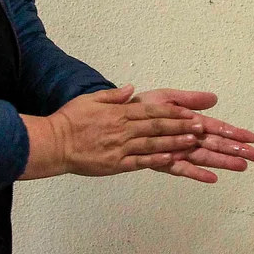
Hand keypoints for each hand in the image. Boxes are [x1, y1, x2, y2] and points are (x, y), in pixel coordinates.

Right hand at [20, 86, 200, 179]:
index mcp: (118, 113)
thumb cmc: (70, 121)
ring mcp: (120, 147)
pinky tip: (171, 159)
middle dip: (180, 127)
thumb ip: (113, 95)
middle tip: (200, 127)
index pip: (151, 111)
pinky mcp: (115, 164)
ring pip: (152, 144)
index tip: (189, 113)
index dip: (172, 113)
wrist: (53, 143)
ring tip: (193, 142)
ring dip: (174, 142)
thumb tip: (130, 89)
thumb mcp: (90, 100)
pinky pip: (139, 162)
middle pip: (157, 127)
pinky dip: (156, 160)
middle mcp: (122, 129)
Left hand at [131, 88, 253, 183]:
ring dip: (223, 162)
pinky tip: (212, 178)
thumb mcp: (167, 98)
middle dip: (236, 150)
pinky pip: (182, 169)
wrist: (119, 118)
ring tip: (241, 166)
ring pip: (204, 157)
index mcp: (190, 122)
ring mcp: (178, 151)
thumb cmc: (143, 108)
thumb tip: (214, 99)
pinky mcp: (165, 162)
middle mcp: (187, 138)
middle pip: (216, 144)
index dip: (234, 132)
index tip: (251, 138)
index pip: (217, 128)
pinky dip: (197, 173)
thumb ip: (190, 99)